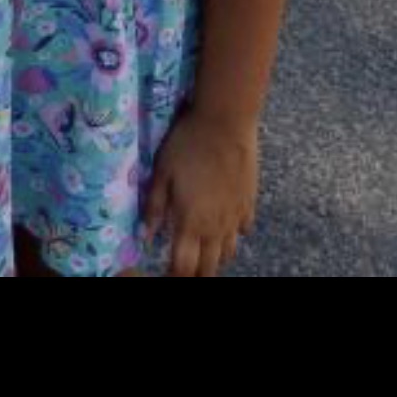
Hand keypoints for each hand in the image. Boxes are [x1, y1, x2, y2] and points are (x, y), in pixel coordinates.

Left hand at [140, 109, 258, 277]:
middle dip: (195, 272)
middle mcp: (215, 227)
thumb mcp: (161, 172)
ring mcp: (235, 217)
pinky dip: (233, 234)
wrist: (226, 122)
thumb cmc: (187, 144)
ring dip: (214, 256)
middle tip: (183, 264)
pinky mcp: (249, 203)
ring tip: (203, 248)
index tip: (165, 271)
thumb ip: (155, 206)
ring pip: (229, 253)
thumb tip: (146, 235)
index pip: (183, 266)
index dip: (174, 274)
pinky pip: (243, 230)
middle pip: (208, 267)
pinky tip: (224, 223)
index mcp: (190, 222)